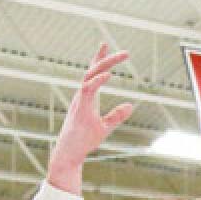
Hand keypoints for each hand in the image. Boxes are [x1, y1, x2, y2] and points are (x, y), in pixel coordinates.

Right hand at [47, 44, 133, 193]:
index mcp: (87, 97)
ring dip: (104, 65)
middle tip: (126, 52)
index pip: (92, 73)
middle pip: (92, 70)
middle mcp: (82, 95)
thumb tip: (131, 105)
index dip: (99, 59)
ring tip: (119, 58)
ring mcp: (79, 101)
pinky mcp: (79, 109)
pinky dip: (97, 81)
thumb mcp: (105, 127)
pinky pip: (87, 90)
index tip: (106, 45)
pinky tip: (109, 75)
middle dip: (106, 58)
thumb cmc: (84, 141)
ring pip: (89, 76)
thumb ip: (116, 116)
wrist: (70, 154)